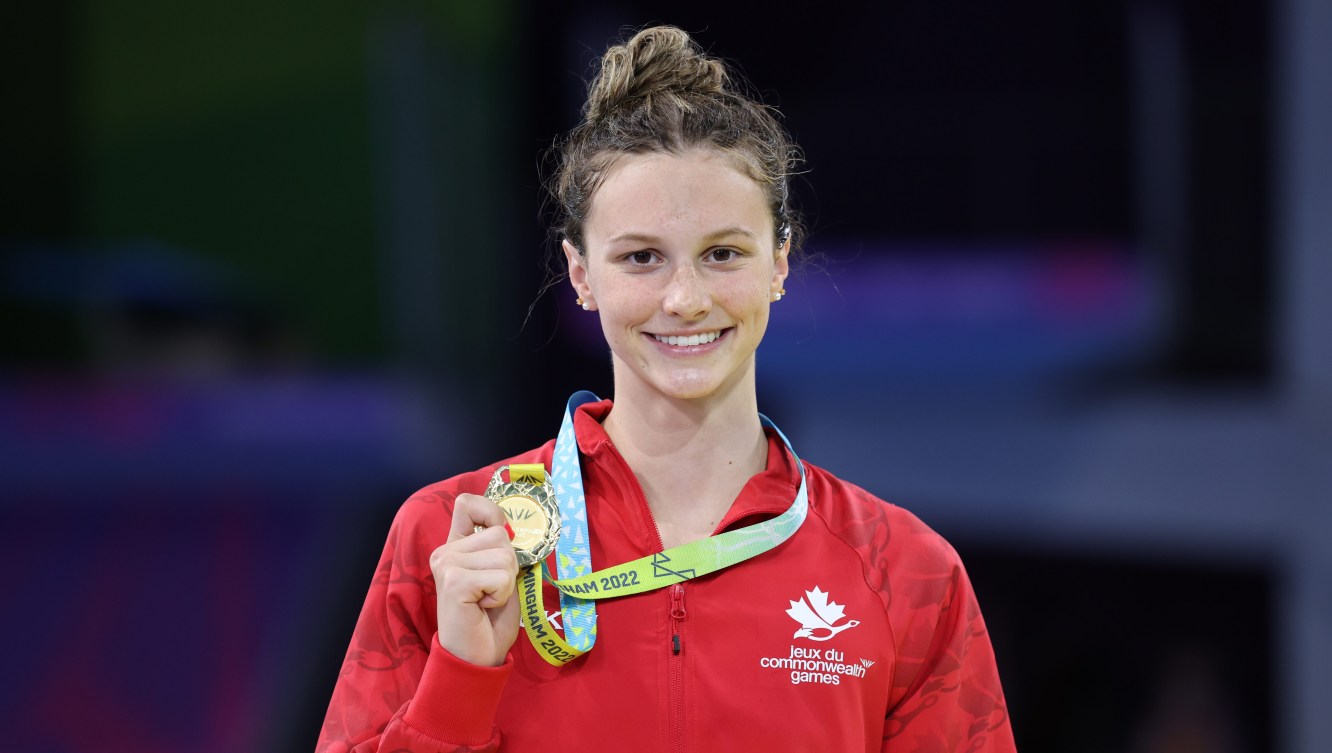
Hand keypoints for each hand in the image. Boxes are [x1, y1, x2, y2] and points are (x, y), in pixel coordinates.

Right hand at [430, 493, 520, 666]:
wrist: (475, 657)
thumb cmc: (489, 619)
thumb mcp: (500, 575)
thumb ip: (500, 549)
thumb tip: (512, 528)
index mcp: (455, 546)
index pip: (467, 503)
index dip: (492, 513)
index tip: (502, 537)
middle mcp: (445, 551)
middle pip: (499, 533)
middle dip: (509, 565)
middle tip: (492, 591)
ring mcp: (447, 564)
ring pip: (504, 556)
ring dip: (506, 583)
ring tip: (487, 601)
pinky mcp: (454, 581)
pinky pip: (501, 576)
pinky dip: (501, 595)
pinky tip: (483, 608)